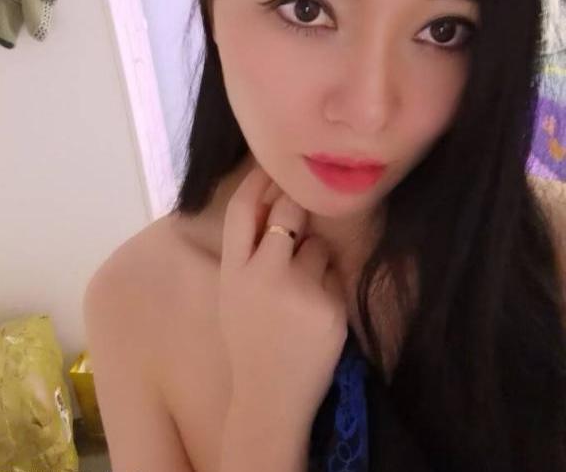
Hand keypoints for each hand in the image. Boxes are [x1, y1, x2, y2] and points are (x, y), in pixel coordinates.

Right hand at [218, 162, 347, 429]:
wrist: (268, 399)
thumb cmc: (249, 342)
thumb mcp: (232, 295)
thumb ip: (246, 254)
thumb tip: (269, 207)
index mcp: (233, 272)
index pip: (242, 210)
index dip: (256, 182)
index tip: (270, 167)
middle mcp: (263, 275)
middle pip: (287, 212)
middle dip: (296, 209)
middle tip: (299, 218)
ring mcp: (299, 290)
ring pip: (319, 245)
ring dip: (315, 258)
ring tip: (301, 297)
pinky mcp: (330, 307)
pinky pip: (336, 276)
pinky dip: (330, 288)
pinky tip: (316, 317)